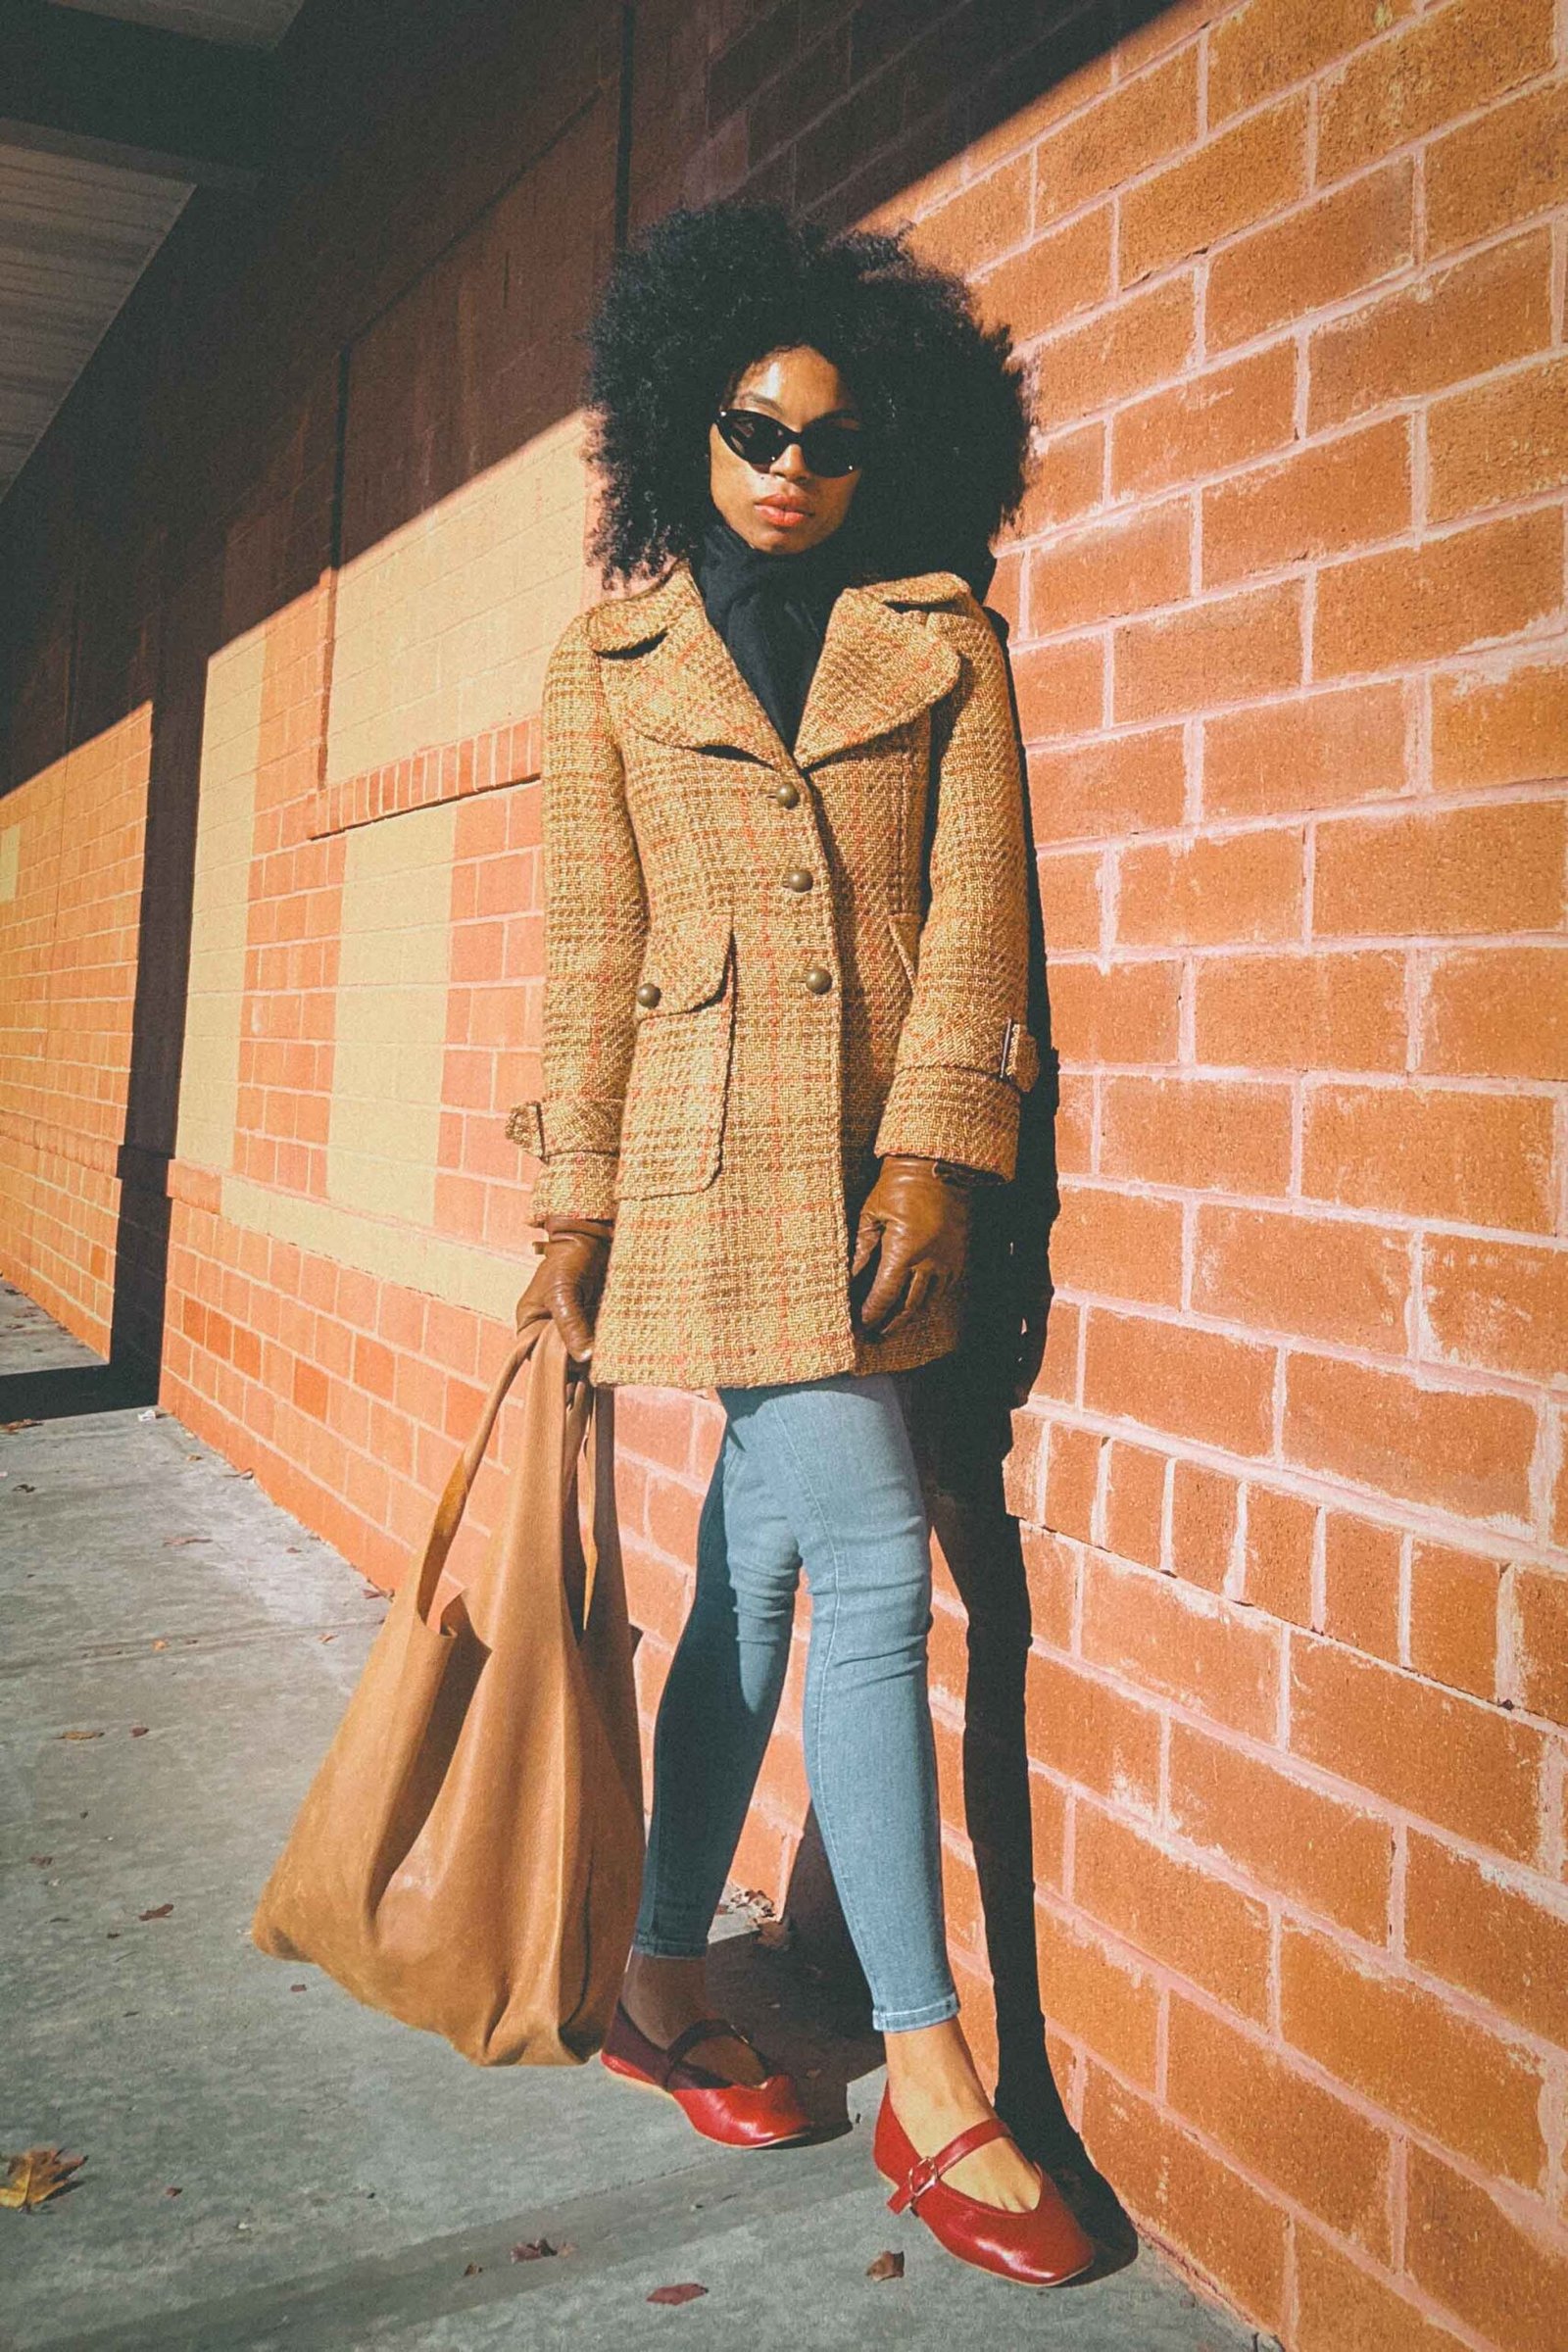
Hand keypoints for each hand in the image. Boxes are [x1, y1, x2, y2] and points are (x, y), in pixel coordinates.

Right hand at [519, 1215, 613, 1361]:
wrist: (595, 1238)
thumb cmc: (569, 1259)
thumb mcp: (563, 1292)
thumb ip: (570, 1325)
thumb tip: (583, 1358)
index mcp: (530, 1322)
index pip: (538, 1356)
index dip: (557, 1364)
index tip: (579, 1362)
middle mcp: (548, 1329)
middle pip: (561, 1359)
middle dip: (579, 1362)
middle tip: (598, 1357)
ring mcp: (571, 1328)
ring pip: (581, 1354)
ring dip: (595, 1356)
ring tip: (608, 1353)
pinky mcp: (591, 1324)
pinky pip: (596, 1344)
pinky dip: (605, 1348)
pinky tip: (616, 1347)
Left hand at [851, 1156, 972, 1336]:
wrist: (938, 1166)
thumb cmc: (899, 1186)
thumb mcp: (871, 1214)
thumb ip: (862, 1249)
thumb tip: (850, 1276)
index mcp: (904, 1251)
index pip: (885, 1294)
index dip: (872, 1312)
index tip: (862, 1323)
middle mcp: (929, 1261)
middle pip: (909, 1306)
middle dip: (892, 1323)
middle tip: (877, 1334)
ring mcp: (947, 1260)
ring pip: (929, 1300)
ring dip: (911, 1314)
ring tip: (895, 1322)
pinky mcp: (958, 1255)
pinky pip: (945, 1287)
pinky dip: (930, 1298)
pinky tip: (918, 1301)